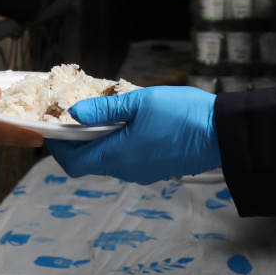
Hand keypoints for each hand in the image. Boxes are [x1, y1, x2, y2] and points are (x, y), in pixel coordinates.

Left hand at [46, 87, 220, 184]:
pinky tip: (127, 120)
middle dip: (78, 139)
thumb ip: (104, 110)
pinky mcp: (154, 167)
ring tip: (104, 111)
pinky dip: (117, 141)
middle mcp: (126, 169)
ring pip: (107, 158)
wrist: (221, 133)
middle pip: (88, 160)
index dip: (58, 147)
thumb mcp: (139, 103)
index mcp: (117, 156)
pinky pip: (126, 157)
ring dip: (99, 138)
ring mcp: (141, 171)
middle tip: (77, 111)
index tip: (54, 126)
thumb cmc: (182, 115)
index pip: (72, 163)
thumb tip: (73, 114)